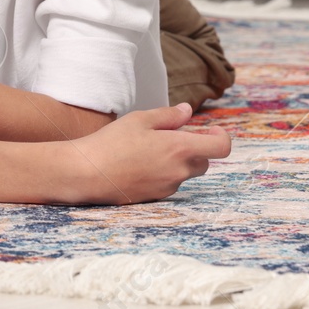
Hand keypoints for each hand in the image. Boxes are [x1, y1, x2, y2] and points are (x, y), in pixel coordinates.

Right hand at [58, 103, 230, 203]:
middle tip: (171, 136)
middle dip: (194, 148)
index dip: (220, 136)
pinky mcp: (155, 197)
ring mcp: (168, 187)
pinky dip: (162, 172)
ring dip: (177, 161)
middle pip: (204, 161)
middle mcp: (180, 171)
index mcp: (180, 149)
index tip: (210, 130)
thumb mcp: (139, 119)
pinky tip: (138, 164)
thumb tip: (186, 111)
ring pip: (185, 173)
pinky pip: (168, 183)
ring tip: (148, 149)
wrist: (87, 173)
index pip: (221, 147)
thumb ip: (168, 115)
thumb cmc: (112, 142)